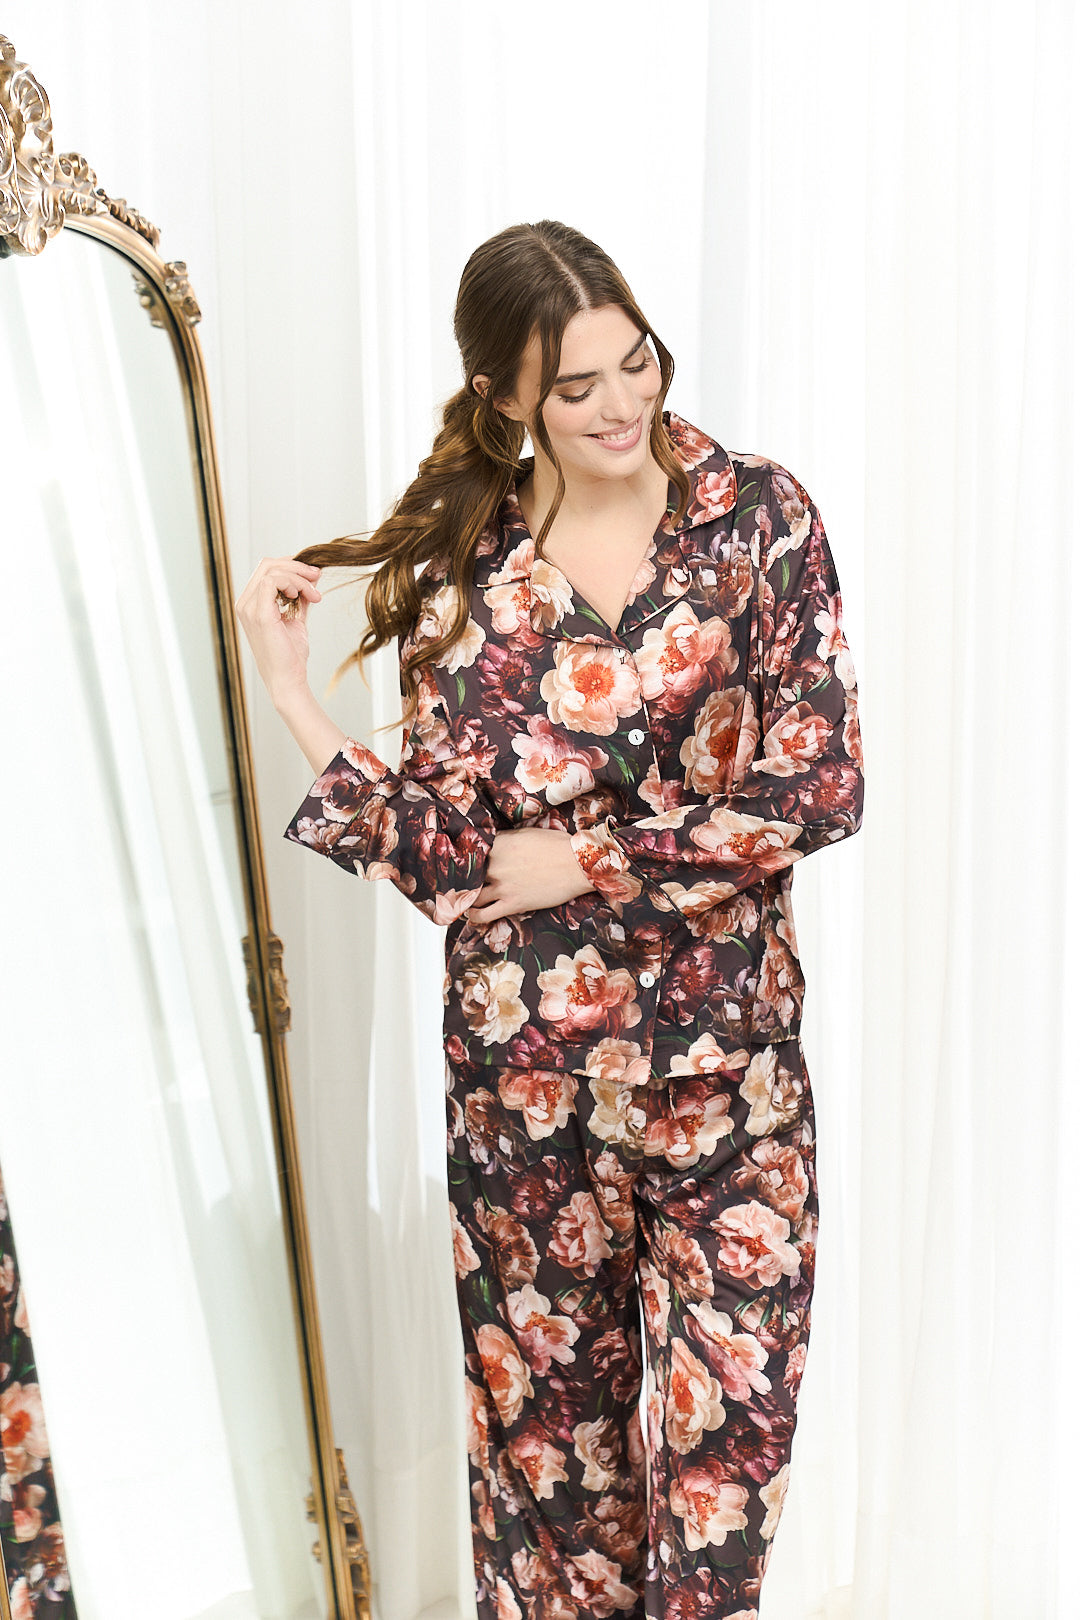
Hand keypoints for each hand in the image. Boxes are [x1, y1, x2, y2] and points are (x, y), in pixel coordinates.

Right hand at [234, 557, 322, 704]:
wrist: (289, 680)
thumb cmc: (291, 655)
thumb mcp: (296, 619)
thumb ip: (299, 597)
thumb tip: (312, 576)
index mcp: (250, 604)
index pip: (266, 569)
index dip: (291, 566)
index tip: (313, 576)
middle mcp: (245, 604)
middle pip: (267, 564)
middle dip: (296, 566)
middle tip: (317, 576)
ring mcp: (248, 608)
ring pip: (271, 570)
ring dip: (299, 577)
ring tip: (315, 595)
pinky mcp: (259, 614)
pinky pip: (272, 581)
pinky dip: (292, 583)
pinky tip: (303, 596)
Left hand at [466, 826, 595, 922]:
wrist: (578, 864)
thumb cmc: (559, 846)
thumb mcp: (529, 833)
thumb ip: (509, 839)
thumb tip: (499, 843)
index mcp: (499, 844)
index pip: (472, 852)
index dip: (467, 858)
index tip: (465, 863)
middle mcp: (495, 865)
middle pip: (468, 874)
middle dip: (464, 878)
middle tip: (459, 883)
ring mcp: (502, 886)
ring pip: (471, 896)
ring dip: (465, 899)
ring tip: (462, 901)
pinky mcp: (512, 904)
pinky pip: (484, 915)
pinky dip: (473, 917)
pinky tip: (470, 916)